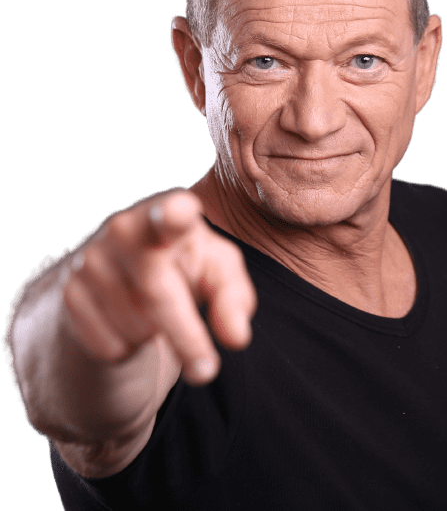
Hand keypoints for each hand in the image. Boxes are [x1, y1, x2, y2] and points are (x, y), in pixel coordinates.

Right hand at [62, 190, 256, 384]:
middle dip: (185, 336)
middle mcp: (125, 230)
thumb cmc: (185, 264)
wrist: (126, 271)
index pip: (170, 213)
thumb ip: (234, 299)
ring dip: (155, 336)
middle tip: (206, 371)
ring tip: (154, 310)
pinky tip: (127, 319)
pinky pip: (110, 345)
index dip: (173, 214)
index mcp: (169, 214)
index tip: (179, 212)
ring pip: (135, 327)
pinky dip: (129, 347)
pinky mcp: (71, 293)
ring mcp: (92, 260)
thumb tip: (236, 338)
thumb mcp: (218, 274)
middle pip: (157, 293)